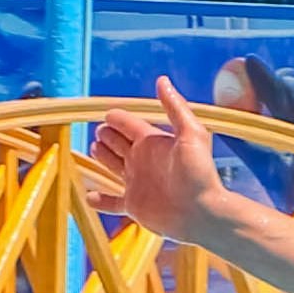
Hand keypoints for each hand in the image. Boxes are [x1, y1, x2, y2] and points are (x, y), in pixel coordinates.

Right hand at [81, 77, 232, 242]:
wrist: (204, 213)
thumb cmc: (200, 174)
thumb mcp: (191, 134)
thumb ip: (175, 107)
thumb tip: (162, 80)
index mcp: (153, 142)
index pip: (127, 124)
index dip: (116, 119)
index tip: (107, 115)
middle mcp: (142, 160)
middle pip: (116, 143)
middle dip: (105, 135)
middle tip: (100, 133)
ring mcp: (137, 183)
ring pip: (112, 166)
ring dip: (102, 158)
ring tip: (94, 149)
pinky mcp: (134, 205)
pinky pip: (112, 203)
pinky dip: (100, 201)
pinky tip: (89, 196)